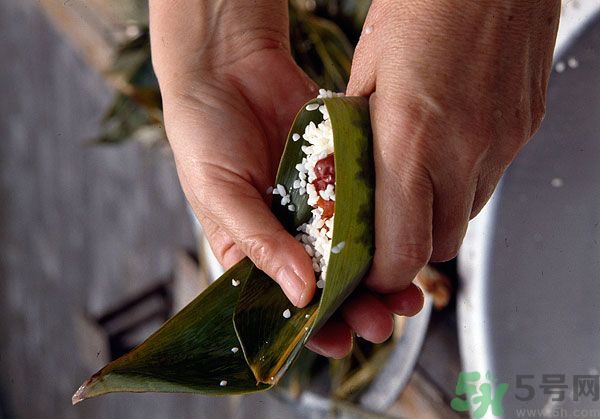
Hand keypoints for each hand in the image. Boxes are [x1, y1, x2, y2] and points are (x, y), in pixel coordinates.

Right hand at [150, 0, 420, 358]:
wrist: (227, 66)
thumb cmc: (203, 135)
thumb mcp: (220, 195)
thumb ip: (259, 243)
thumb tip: (300, 294)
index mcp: (254, 248)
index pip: (284, 301)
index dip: (312, 328)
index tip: (339, 342)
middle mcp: (290, 231)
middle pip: (329, 282)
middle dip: (356, 307)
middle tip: (380, 321)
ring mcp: (320, 202)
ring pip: (356, 249)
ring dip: (380, 273)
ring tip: (407, 292)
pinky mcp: (343, 170)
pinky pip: (368, 200)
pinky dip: (386, 220)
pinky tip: (404, 236)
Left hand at [308, 0, 559, 354]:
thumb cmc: (426, 6)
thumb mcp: (366, 71)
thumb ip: (358, 130)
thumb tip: (350, 166)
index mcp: (412, 140)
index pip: (401, 251)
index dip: (379, 272)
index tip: (364, 269)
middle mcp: (465, 151)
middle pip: (438, 246)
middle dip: (407, 248)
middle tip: (384, 228)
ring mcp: (503, 143)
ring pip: (466, 218)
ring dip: (436, 216)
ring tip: (414, 184)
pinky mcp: (525, 130)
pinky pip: (491, 181)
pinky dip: (464, 184)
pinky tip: (447, 151)